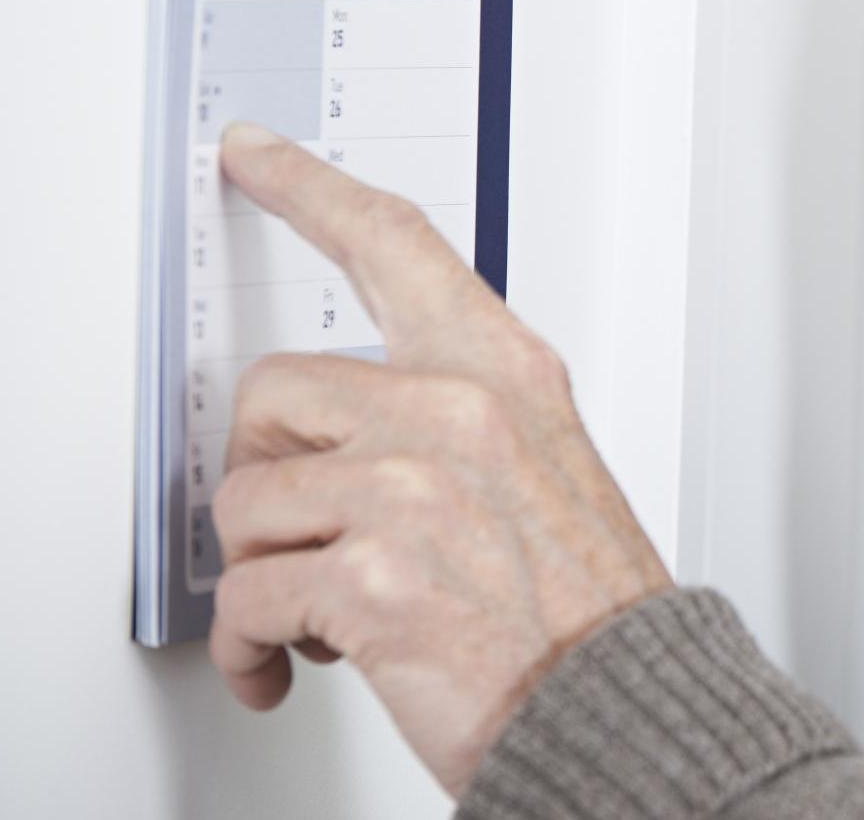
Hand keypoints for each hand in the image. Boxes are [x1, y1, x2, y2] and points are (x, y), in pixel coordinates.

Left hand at [206, 121, 672, 796]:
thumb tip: (340, 427)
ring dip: (266, 573)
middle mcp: (458, 410)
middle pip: (273, 391)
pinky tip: (296, 660)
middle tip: (313, 532)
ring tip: (326, 610)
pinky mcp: (369, 572)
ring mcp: (412, 486)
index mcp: (505, 371)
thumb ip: (451, 417)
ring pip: (245, 500)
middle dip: (271, 475)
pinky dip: (253, 646)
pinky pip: (243, 596)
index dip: (310, 191)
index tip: (257, 156)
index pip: (394, 244)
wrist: (620, 706)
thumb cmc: (582, 606)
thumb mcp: (543, 467)